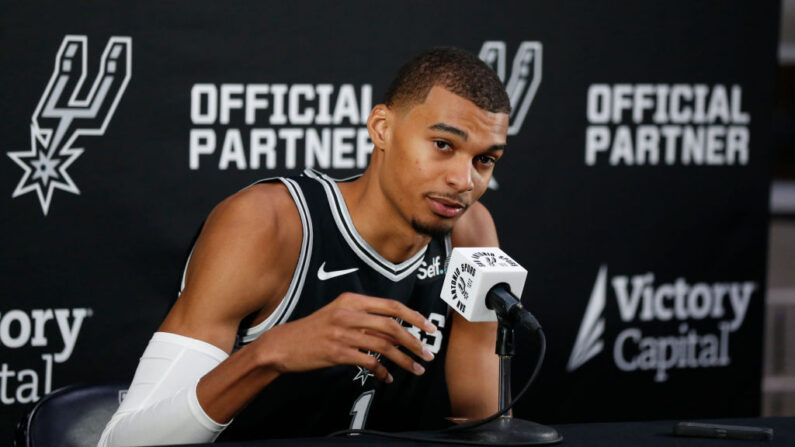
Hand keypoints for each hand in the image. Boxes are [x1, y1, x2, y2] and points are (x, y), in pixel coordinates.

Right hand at [256, 292, 437, 381]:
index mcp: (351, 300)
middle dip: (414, 342)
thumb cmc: (314, 330)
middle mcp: (348, 314)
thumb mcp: (338, 314)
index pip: (391, 306)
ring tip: (414, 369)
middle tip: (427, 354)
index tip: (429, 328)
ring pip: (384, 346)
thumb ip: (365, 318)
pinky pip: (369, 362)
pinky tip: (387, 377)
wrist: (283, 344)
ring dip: (403, 360)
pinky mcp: (337, 352)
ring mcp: (342, 333)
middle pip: (392, 326)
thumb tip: (395, 329)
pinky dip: (382, 371)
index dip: (414, 317)